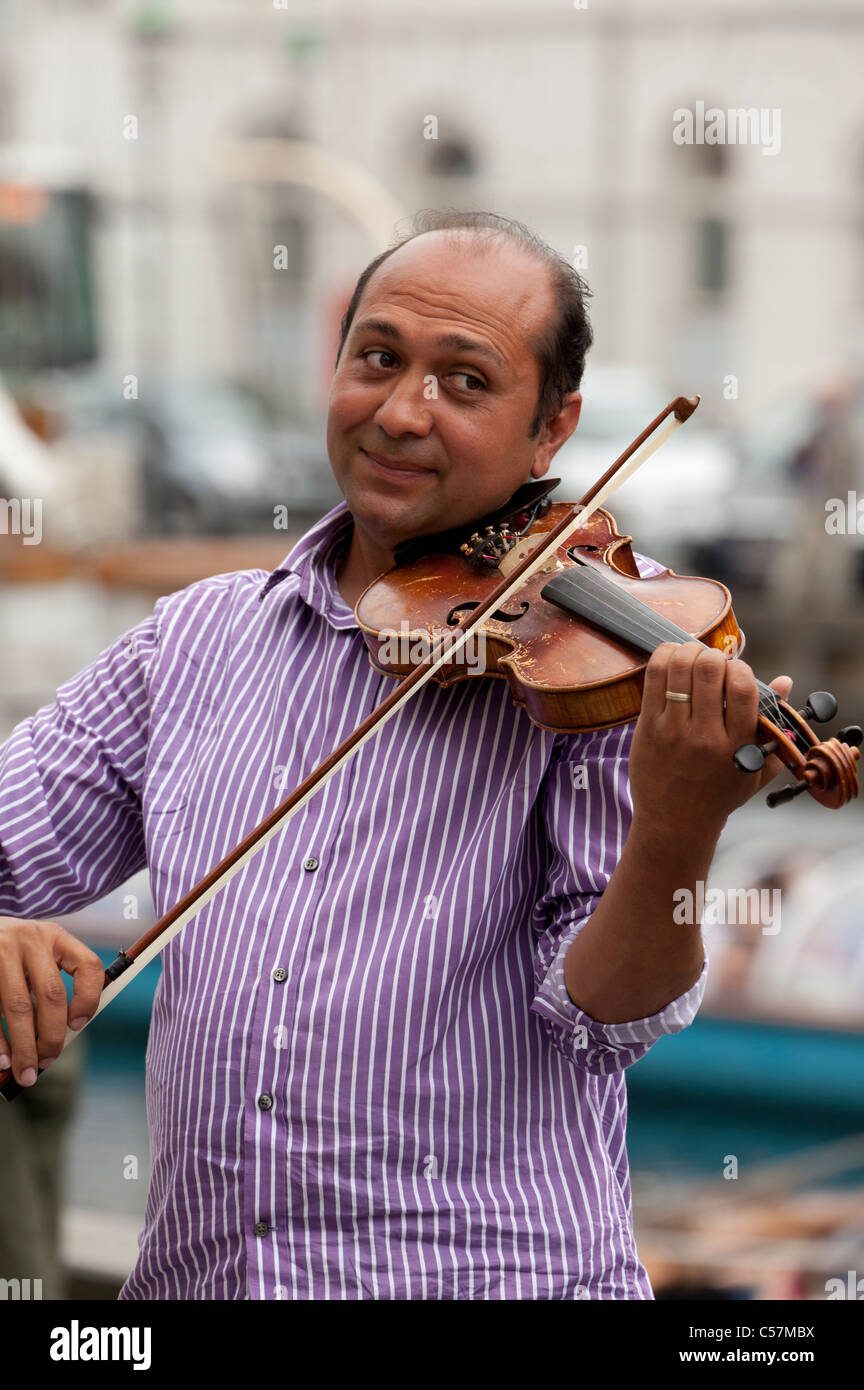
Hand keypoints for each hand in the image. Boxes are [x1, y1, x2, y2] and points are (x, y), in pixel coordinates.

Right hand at [0, 918, 103, 1086]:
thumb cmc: (13, 953)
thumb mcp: (36, 956)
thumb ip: (49, 986)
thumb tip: (59, 1038)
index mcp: (56, 937)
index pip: (88, 965)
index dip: (89, 999)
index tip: (78, 1026)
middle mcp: (31, 940)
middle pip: (52, 994)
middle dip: (52, 1036)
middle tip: (48, 1061)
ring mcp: (2, 952)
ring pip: (19, 1006)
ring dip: (24, 1046)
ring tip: (25, 1072)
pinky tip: (3, 1059)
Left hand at [629, 642, 792, 836]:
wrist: (675, 823)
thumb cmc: (720, 794)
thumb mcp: (757, 767)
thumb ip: (774, 725)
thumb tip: (785, 681)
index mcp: (737, 745)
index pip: (743, 687)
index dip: (740, 668)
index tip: (736, 671)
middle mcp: (705, 736)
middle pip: (710, 670)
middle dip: (713, 656)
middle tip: (711, 662)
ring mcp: (673, 731)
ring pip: (679, 668)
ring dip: (688, 651)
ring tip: (692, 656)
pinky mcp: (647, 728)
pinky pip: (653, 678)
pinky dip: (663, 657)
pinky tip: (671, 657)